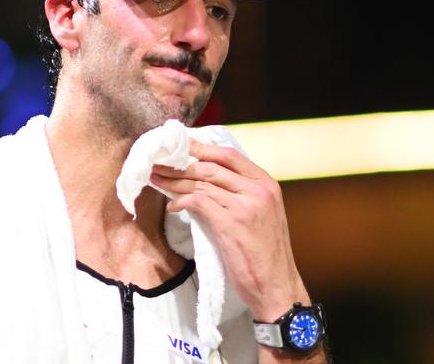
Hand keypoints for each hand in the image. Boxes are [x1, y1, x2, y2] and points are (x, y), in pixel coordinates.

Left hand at [151, 139, 309, 320]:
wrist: (277, 287)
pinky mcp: (232, 222)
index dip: (202, 148)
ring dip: (175, 180)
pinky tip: (172, 205)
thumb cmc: (265, 255)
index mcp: (266, 184)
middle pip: (211, 166)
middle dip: (181, 163)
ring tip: (157, 179)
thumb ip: (242, 194)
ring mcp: (246, 205)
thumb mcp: (261, 215)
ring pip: (202, 181)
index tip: (181, 147)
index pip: (229, 154)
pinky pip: (199, 201)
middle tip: (159, 163)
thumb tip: (206, 180)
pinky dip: (181, 200)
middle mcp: (258, 190)